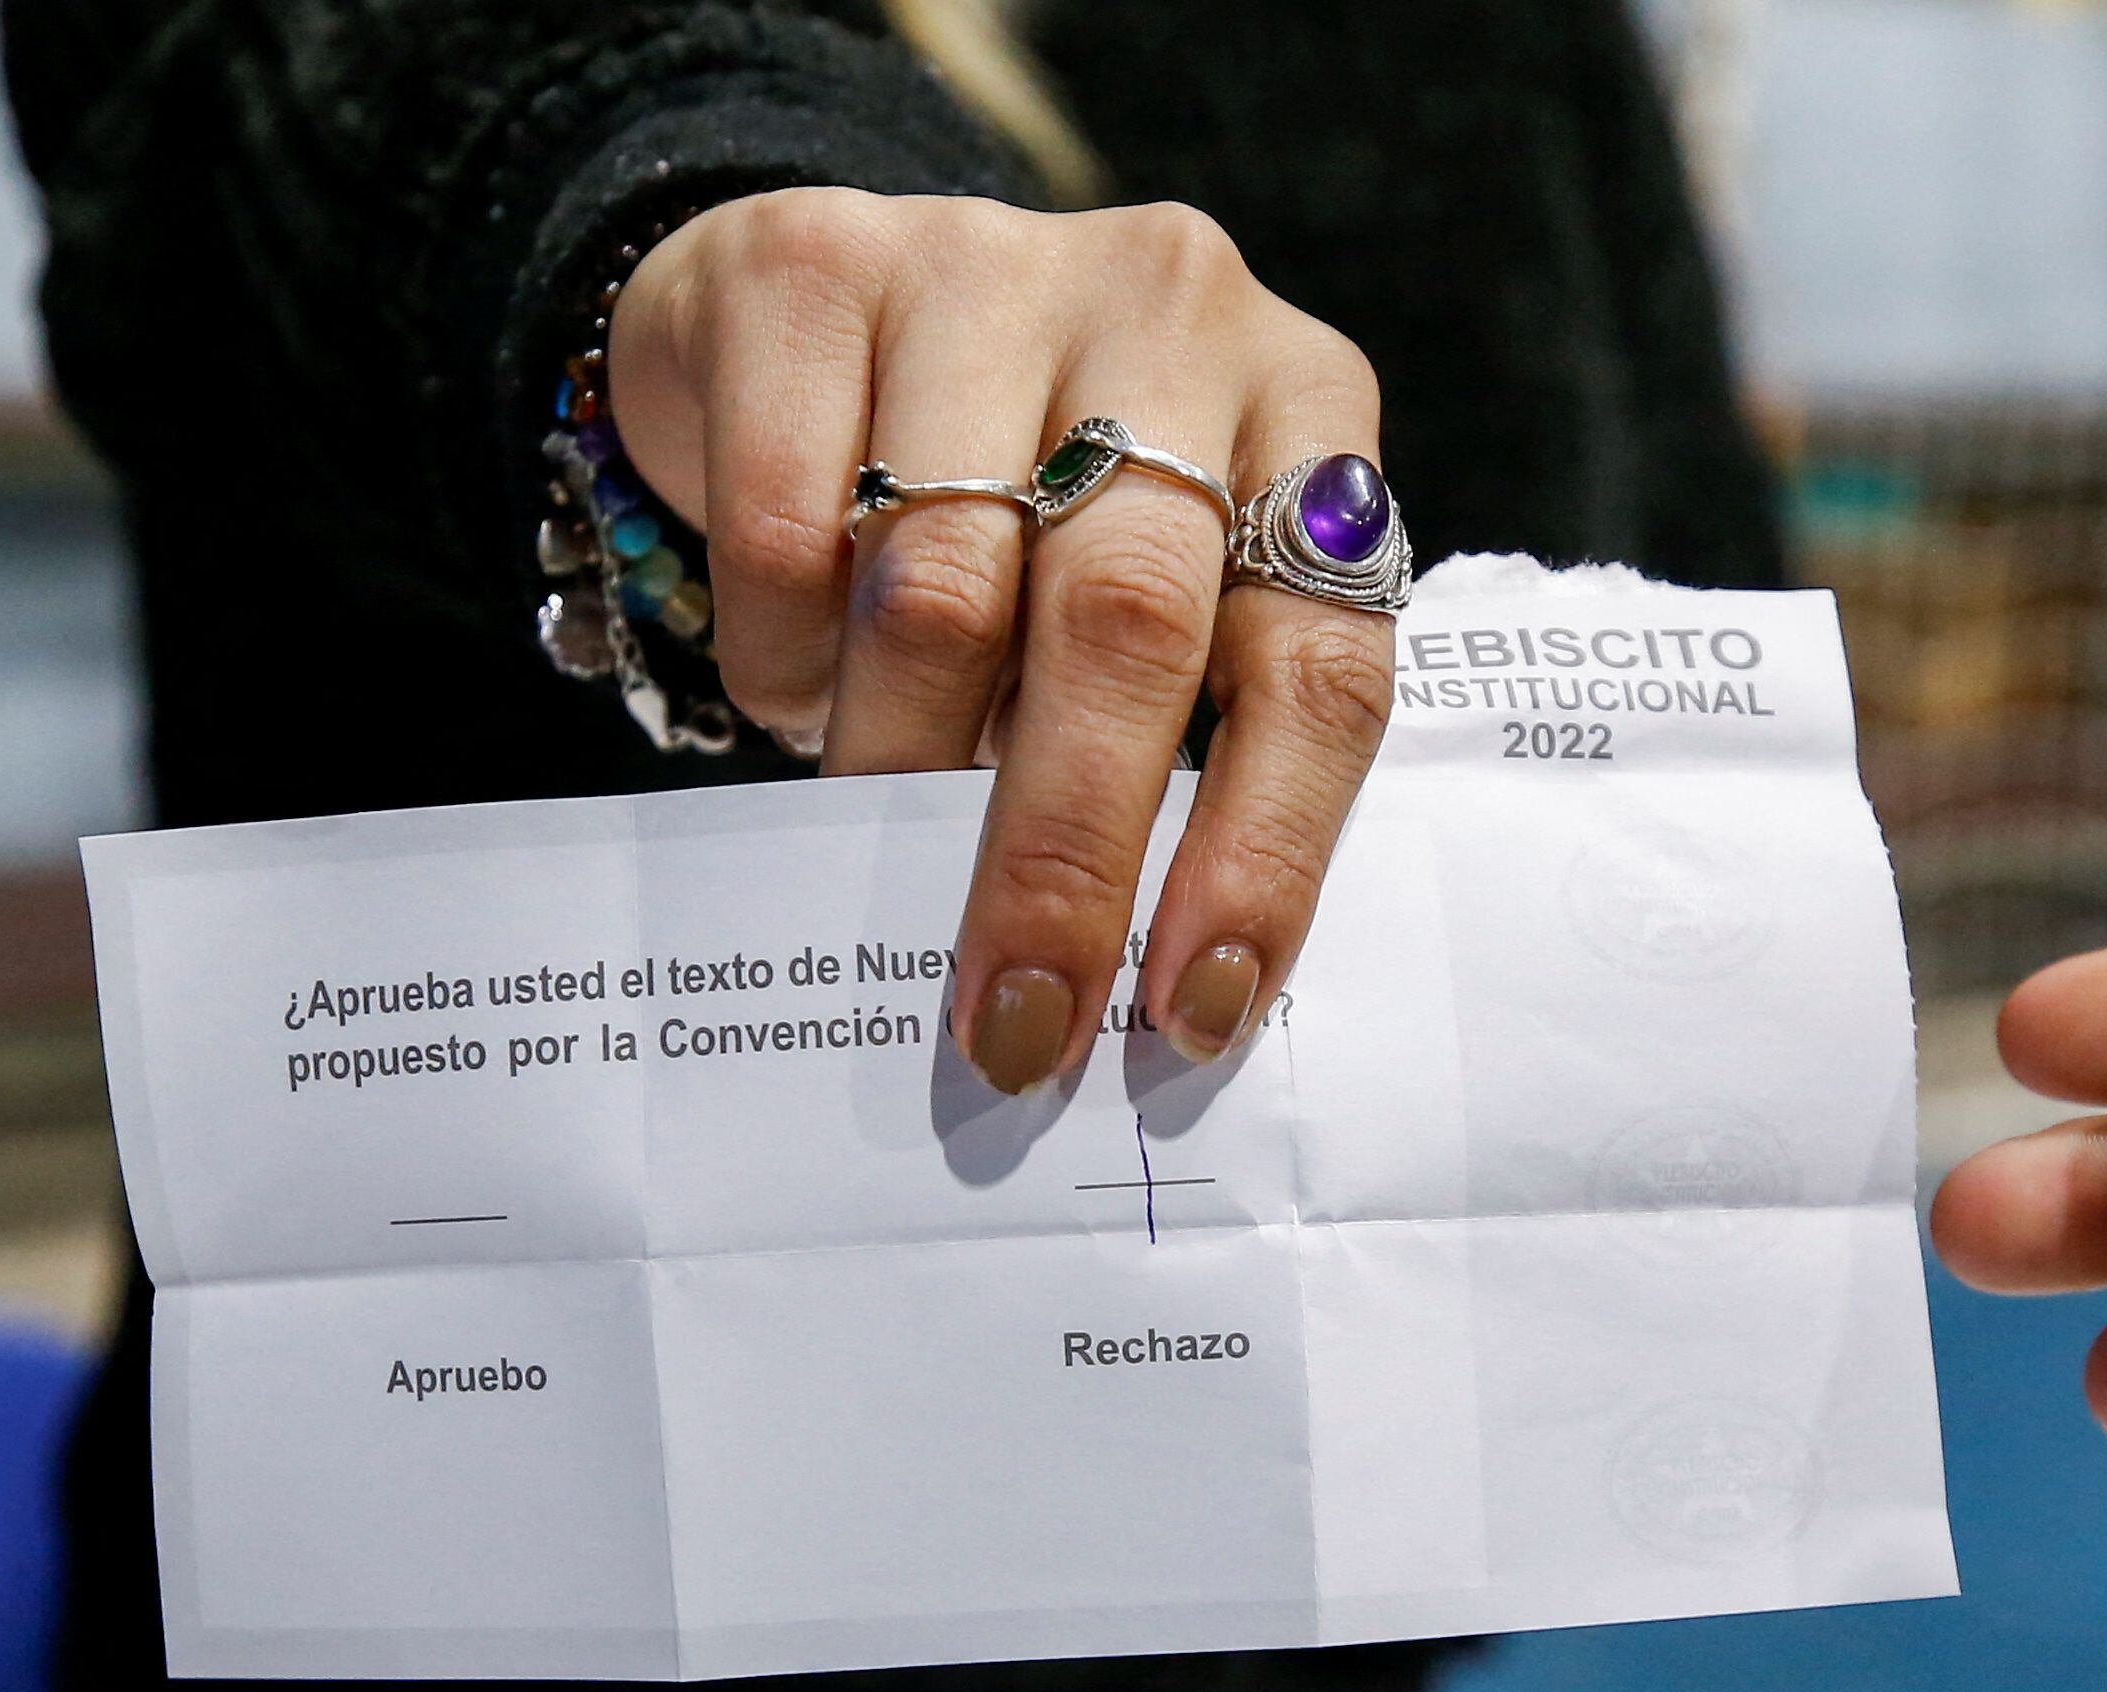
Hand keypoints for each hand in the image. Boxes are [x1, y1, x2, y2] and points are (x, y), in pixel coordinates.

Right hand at [611, 190, 1392, 1088]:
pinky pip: (786, 531)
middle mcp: (1176, 313)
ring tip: (873, 819)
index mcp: (1307, 412)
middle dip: (1065, 855)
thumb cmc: (1023, 501)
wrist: (815, 303)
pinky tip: (802, 681)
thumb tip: (1145, 991)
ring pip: (939, 590)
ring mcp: (993, 265)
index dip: (1266, 850)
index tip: (1198, 1006)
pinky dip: (785, 660)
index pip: (1321, 660)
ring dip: (898, 759)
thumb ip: (1178, 740)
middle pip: (1129, 628)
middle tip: (1014, 1015)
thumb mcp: (1147, 591)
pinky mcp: (813, 262)